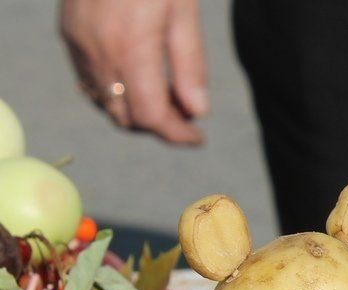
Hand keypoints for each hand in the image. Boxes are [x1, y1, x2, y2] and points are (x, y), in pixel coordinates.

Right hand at [59, 0, 206, 144]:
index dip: (176, 135)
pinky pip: (90, 80)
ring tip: (168, 100)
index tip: (197, 138)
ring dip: (136, 111)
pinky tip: (140, 79)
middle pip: (127, 117)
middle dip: (158, 125)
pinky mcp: (69, 31)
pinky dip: (116, 91)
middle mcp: (98, 51)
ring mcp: (78, 42)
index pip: (151, 116)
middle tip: (187, 119)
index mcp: (131, 48)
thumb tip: (197, 112)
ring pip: (106, 102)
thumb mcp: (183, 11)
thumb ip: (190, 64)